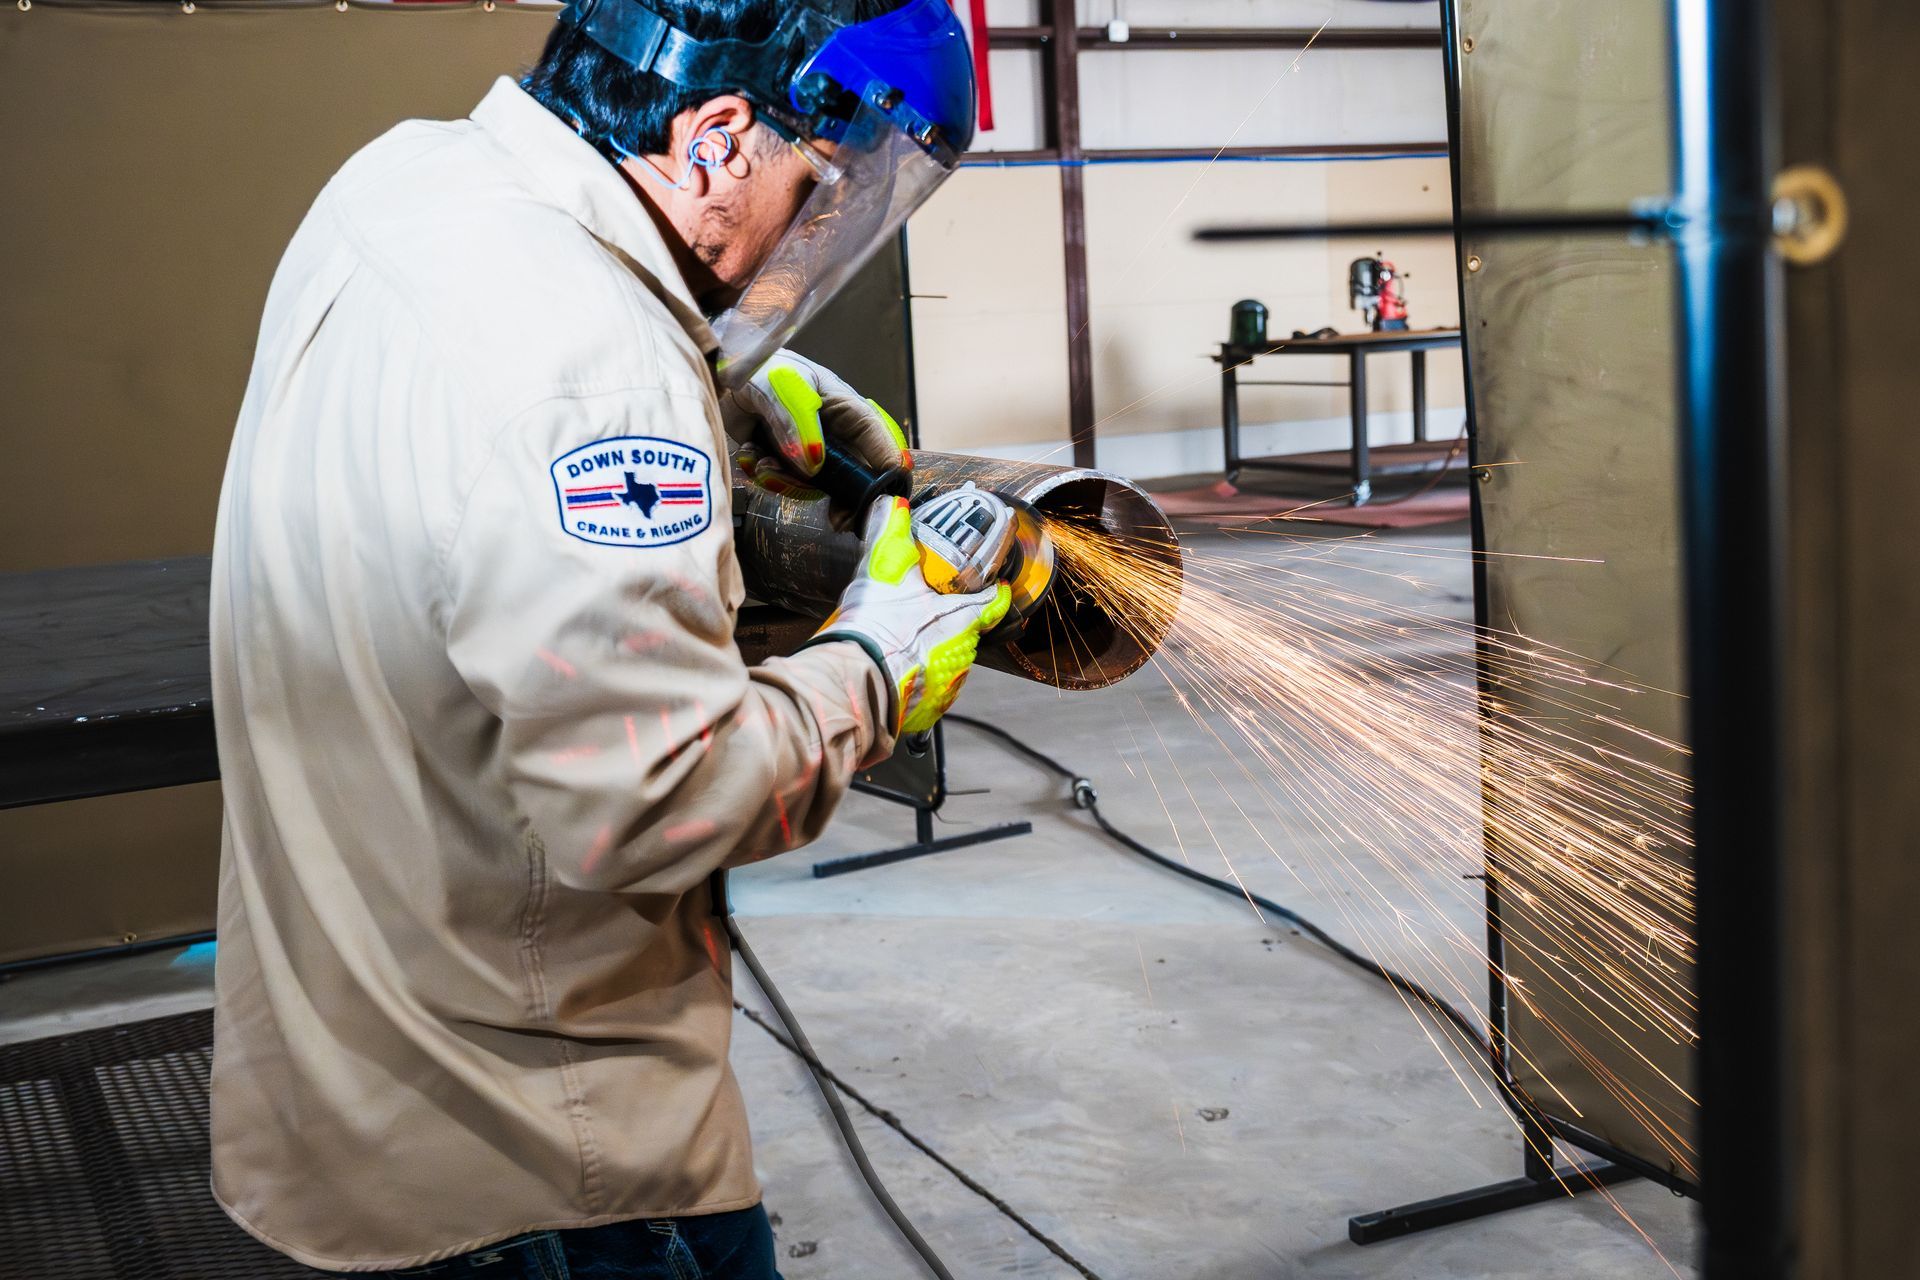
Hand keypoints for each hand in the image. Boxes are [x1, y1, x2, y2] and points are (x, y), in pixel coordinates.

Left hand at [723, 350, 911, 500]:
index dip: (888, 467)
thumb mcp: (786, 387)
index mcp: (846, 410)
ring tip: (763, 464)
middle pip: (854, 477)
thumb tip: (813, 466)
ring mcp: (808, 451)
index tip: (888, 494)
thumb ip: (800, 424)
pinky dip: (763, 475)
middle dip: (845, 500)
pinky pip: (781, 483)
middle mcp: (833, 435)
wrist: (727, 373)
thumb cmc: (764, 367)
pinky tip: (750, 455)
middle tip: (839, 520)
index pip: (878, 440)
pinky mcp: (783, 462)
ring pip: (813, 486)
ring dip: (787, 482)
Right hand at [804, 497, 1010, 734]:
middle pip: (967, 630)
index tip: (992, 584)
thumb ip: (891, 533)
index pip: (994, 601)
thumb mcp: (881, 570)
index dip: (992, 590)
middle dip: (951, 620)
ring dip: (933, 650)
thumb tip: (894, 504)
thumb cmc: (874, 625)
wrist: (854, 681)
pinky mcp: (931, 708)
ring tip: (904, 641)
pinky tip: (897, 668)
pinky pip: (932, 688)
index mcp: (961, 617)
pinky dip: (919, 677)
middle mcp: (962, 653)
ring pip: (949, 659)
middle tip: (926, 609)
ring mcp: (949, 684)